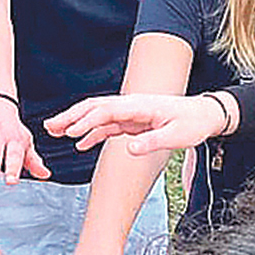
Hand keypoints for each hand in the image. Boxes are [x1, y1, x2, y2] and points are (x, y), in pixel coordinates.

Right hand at [44, 92, 234, 154]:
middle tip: (49, 127)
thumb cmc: (193, 123)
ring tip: (55, 132)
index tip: (71, 133)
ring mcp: (130, 112)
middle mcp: (131, 105)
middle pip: (95, 107)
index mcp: (140, 105)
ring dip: (76, 122)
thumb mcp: (176, 136)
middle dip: (71, 116)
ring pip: (97, 115)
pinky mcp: (132, 121)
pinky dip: (91, 132)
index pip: (107, 110)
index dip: (87, 121)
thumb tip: (129, 150)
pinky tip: (79, 144)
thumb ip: (152, 142)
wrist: (204, 115)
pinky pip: (107, 125)